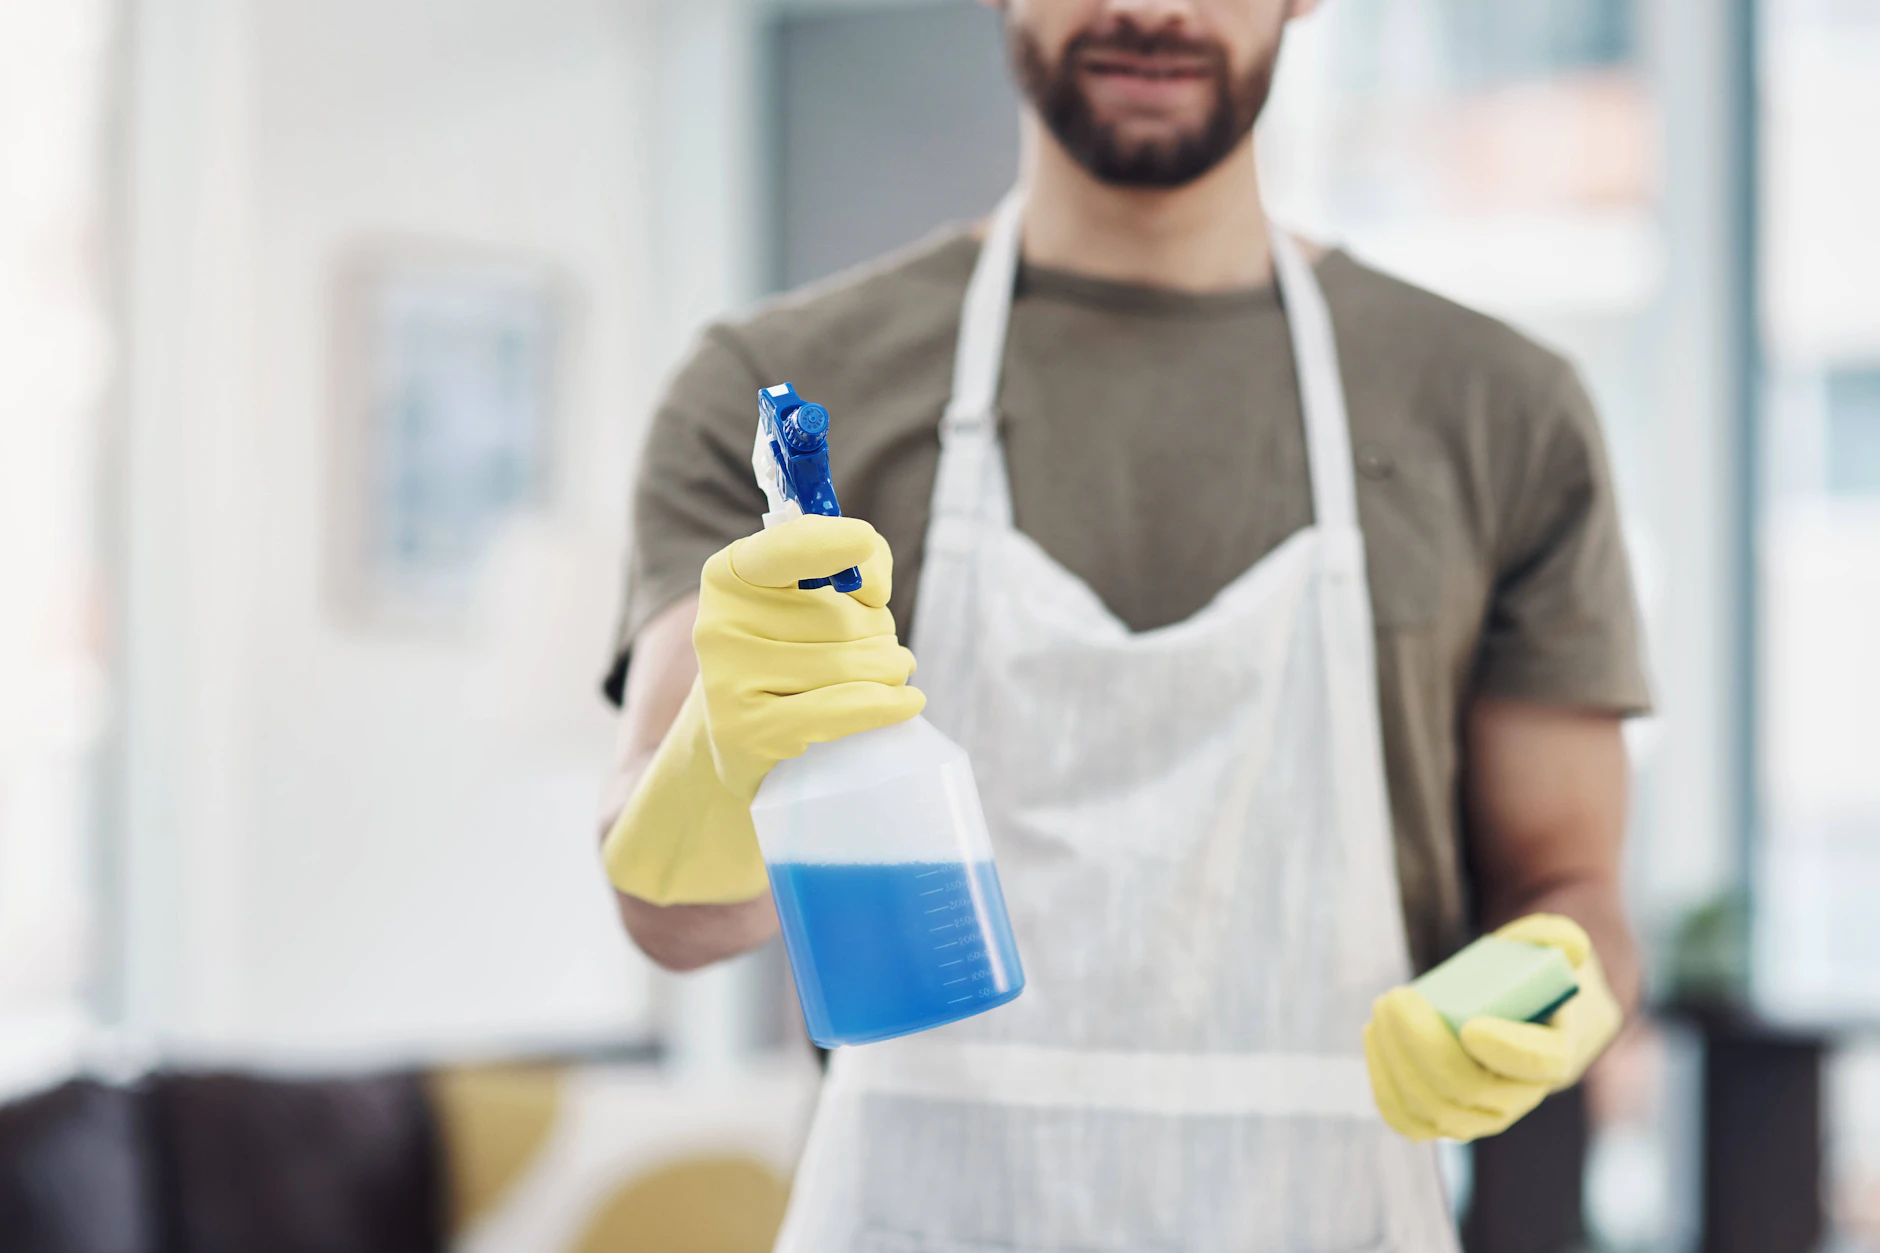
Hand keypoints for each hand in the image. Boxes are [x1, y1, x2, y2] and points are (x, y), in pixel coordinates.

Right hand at [693, 514, 923, 798]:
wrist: (740, 730)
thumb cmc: (789, 647)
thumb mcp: (807, 594)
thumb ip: (850, 564)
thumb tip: (872, 590)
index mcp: (731, 574)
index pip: (784, 549)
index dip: (828, 541)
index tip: (862, 540)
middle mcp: (720, 622)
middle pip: (841, 617)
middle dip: (880, 630)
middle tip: (879, 644)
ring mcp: (729, 680)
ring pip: (851, 664)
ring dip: (890, 668)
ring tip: (890, 671)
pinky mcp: (748, 731)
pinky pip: (840, 709)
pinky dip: (886, 704)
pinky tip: (909, 701)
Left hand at [1363, 913, 1623, 1141]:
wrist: (1517, 1019)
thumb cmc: (1526, 978)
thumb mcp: (1548, 949)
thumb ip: (1558, 937)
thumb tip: (1569, 945)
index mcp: (1555, 1055)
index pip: (1537, 1065)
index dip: (1507, 1051)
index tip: (1470, 1025)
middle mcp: (1519, 1097)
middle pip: (1470, 1088)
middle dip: (1424, 1045)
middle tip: (1394, 997)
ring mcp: (1480, 1116)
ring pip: (1435, 1110)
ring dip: (1397, 1063)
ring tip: (1380, 1013)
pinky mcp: (1443, 1120)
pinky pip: (1409, 1120)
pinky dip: (1385, 1086)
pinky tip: (1374, 1039)